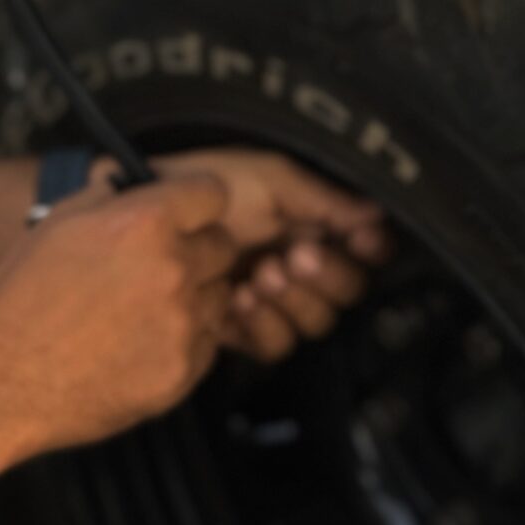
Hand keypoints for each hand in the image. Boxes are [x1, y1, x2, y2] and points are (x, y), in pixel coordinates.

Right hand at [0, 170, 237, 478]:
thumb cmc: (20, 301)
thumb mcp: (58, 223)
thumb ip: (112, 195)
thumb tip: (143, 183)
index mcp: (144, 223)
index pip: (213, 193)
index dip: (197, 201)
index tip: (189, 211)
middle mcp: (172, 269)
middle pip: (224, 246)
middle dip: (197, 249)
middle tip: (155, 266)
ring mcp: (180, 325)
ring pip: (218, 296)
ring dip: (193, 298)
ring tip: (141, 310)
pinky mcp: (180, 373)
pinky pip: (206, 344)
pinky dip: (183, 342)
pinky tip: (139, 344)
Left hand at [149, 148, 392, 363]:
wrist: (147, 211)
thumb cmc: (203, 182)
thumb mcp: (268, 178)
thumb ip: (324, 199)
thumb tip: (377, 214)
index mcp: (312, 222)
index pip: (364, 248)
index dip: (368, 248)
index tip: (356, 239)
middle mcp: (299, 262)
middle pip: (346, 291)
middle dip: (325, 275)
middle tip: (296, 256)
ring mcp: (272, 299)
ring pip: (314, 323)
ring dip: (293, 300)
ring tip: (261, 275)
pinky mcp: (242, 330)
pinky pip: (274, 345)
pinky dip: (263, 324)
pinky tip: (240, 300)